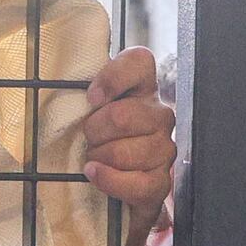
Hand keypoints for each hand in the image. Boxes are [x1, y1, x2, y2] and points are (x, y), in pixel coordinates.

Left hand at [76, 42, 177, 214]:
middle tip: (89, 139)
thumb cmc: (96, 140)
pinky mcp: (161, 181)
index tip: (91, 98)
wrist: (110, 184)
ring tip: (95, 158)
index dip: (112, 78)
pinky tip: (96, 174)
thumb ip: (81, 93)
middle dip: (94, 132)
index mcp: (142, 89)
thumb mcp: (83, 110)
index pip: (140, 62)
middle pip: (122, 116)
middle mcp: (159, 115)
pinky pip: (137, 183)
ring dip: (99, 158)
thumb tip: (86, 96)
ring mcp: (164, 148)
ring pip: (123, 152)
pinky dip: (109, 181)